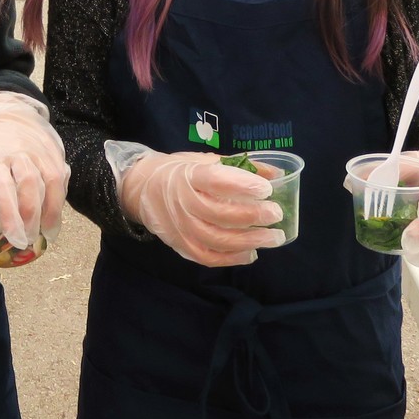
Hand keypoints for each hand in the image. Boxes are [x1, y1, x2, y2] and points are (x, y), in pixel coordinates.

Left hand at [0, 93, 67, 248]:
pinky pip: (62, 177)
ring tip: (45, 234)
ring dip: (51, 212)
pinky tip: (53, 215)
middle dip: (31, 217)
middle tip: (27, 240)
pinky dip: (59, 199)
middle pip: (30, 186)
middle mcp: (20, 151)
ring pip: (52, 182)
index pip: (2, 186)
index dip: (8, 213)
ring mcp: (42, 149)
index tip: (13, 237)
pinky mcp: (56, 150)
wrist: (5, 105)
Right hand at [108, 143, 283, 266]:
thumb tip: (276, 173)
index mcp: (188, 175)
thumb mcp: (204, 160)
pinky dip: (232, 258)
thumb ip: (238, 166)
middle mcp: (183, 203)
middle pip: (220, 214)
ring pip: (217, 240)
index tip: (266, 188)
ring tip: (274, 237)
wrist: (142, 189)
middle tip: (275, 213)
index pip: (216, 181)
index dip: (243, 185)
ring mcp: (181, 227)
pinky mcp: (180, 245)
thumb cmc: (179, 171)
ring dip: (250, 241)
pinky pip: (208, 258)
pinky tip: (251, 253)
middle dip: (253, 215)